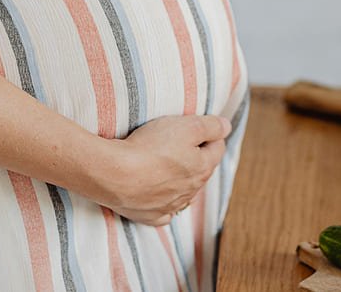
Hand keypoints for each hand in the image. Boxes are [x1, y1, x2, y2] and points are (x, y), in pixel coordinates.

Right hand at [105, 114, 230, 225]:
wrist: (114, 174)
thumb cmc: (150, 147)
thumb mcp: (187, 126)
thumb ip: (212, 126)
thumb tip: (227, 127)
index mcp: (202, 168)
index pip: (217, 148)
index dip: (210, 134)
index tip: (197, 125)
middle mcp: (191, 191)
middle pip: (200, 170)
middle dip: (195, 157)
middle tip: (180, 142)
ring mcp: (170, 206)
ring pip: (184, 192)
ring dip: (179, 179)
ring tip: (166, 165)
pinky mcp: (150, 215)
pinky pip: (164, 213)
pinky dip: (164, 205)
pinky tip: (158, 196)